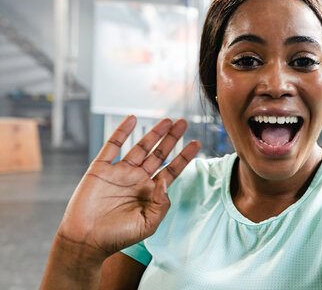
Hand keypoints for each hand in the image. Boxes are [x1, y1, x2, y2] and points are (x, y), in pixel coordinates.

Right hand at [56, 115, 199, 262]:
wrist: (86, 241)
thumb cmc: (117, 237)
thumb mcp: (148, 225)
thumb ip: (161, 204)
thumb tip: (166, 181)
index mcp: (149, 192)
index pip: (171, 170)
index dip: (184, 156)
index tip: (197, 143)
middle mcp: (136, 179)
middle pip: (159, 154)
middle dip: (171, 139)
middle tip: (184, 123)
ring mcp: (119, 172)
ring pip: (140, 147)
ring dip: (153, 133)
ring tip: (168, 121)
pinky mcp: (101, 169)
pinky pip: (112, 146)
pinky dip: (121, 132)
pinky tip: (132, 119)